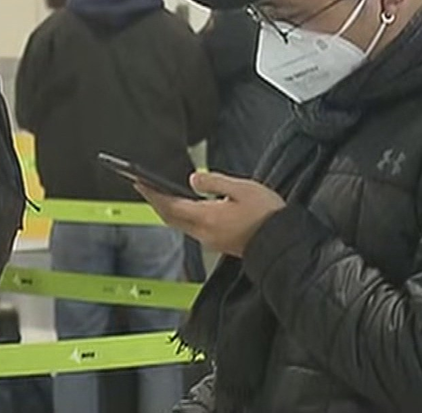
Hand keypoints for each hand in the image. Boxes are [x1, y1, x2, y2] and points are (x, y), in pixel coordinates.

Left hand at [136, 172, 285, 257]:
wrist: (281, 242)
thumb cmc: (267, 215)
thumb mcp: (242, 188)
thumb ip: (214, 182)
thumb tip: (194, 178)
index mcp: (207, 218)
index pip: (170, 206)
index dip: (153, 194)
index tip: (140, 183)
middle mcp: (204, 233)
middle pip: (170, 217)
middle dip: (155, 201)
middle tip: (144, 187)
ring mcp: (210, 241)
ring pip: (179, 224)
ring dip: (167, 209)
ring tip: (160, 194)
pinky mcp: (218, 243)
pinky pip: (191, 228)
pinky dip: (181, 216)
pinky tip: (184, 207)